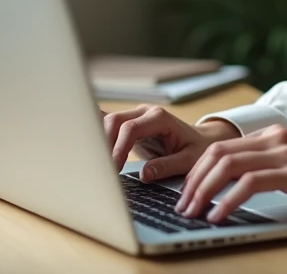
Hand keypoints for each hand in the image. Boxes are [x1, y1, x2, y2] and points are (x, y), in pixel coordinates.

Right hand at [102, 105, 240, 181]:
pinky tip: (86, 143)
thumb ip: (167, 166)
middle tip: (101, 171)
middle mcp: (145, 112)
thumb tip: (144, 174)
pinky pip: (109, 124)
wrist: (200, 140)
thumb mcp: (188, 160)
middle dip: (103, 144)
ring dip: (99, 141)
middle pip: (114, 121)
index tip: (113, 170)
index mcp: (160, 118)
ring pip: (107, 121)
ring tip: (95, 165)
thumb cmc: (197, 149)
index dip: (118, 148)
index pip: (131, 128)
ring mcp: (135, 115)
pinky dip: (97, 131)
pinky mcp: (129, 124)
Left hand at [176, 125, 286, 222]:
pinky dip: (228, 200)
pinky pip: (249, 183)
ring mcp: (284, 152)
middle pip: (216, 152)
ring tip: (193, 213)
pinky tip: (219, 216)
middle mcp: (275, 137)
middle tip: (182, 206)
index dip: (197, 170)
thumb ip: (270, 166)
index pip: (220, 146)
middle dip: (192, 181)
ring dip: (203, 190)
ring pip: (227, 164)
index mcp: (273, 134)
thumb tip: (236, 185)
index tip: (186, 193)